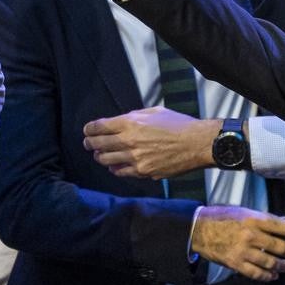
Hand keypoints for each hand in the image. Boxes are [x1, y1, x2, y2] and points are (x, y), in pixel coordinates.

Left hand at [83, 107, 217, 178]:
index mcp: (130, 123)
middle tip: (88, 144)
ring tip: (99, 155)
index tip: (87, 131)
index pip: (99, 127)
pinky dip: (115, 169)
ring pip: (106, 160)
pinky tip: (114, 166)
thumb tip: (120, 122)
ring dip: (99, 157)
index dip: (89, 129)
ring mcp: (135, 159)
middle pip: (98, 144)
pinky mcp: (143, 172)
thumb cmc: (179, 125)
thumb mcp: (154, 111)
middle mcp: (129, 141)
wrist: (197, 143)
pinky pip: (121, 172)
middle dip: (90, 143)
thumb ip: (134, 117)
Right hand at [190, 206, 284, 281]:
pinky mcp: (235, 263)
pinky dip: (267, 275)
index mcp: (255, 219)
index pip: (284, 227)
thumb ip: (265, 218)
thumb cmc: (222, 217)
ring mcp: (243, 250)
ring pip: (271, 262)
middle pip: (281, 247)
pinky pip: (256, 273)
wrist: (198, 228)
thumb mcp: (245, 212)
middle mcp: (251, 234)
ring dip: (283, 266)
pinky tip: (273, 275)